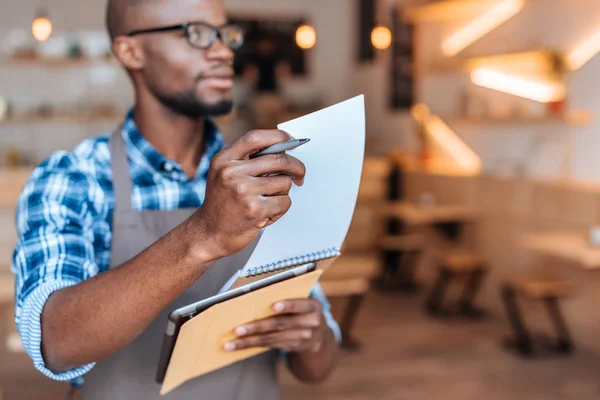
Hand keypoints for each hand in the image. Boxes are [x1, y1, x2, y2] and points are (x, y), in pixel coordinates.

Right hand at [186, 130, 305, 260]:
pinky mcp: (255, 209)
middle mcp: (231, 172)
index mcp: (224, 159)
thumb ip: (247, 160)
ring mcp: (243, 190)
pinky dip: (280, 209)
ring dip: (282, 193)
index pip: (255, 137)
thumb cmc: (222, 203)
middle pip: (279, 159)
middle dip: (296, 167)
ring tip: (267, 202)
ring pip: (284, 182)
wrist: (209, 233)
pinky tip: (265, 214)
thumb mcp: (224, 174)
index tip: (292, 142)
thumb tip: (284, 149)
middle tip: (300, 175)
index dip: (279, 137)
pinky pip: (284, 202)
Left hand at [224, 299, 326, 352]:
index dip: (288, 306)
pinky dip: (253, 345)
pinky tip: (239, 346)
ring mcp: (303, 338)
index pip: (300, 305)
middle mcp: (311, 323)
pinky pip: (270, 345)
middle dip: (256, 327)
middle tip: (237, 329)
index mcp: (313, 306)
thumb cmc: (303, 310)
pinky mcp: (293, 347)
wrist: (319, 335)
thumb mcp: (303, 302)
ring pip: (272, 339)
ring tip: (231, 343)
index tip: (273, 306)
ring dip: (249, 341)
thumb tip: (255, 298)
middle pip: (280, 324)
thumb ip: (288, 298)